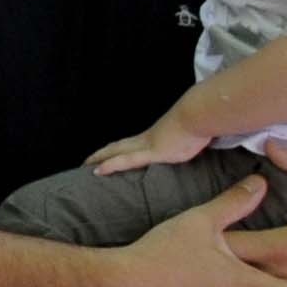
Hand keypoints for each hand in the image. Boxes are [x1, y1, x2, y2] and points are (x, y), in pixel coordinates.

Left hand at [89, 115, 210, 175]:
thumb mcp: (193, 136)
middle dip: (102, 153)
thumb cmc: (200, 124)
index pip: (132, 143)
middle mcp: (147, 140)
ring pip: (116, 152)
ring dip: (100, 158)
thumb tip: (196, 146)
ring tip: (86, 166)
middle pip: (118, 146)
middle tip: (87, 161)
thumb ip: (189, 142)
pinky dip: (111, 165)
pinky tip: (97, 170)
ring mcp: (147, 146)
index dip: (119, 148)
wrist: (201, 115)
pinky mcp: (152, 152)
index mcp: (156, 137)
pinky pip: (126, 160)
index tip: (108, 153)